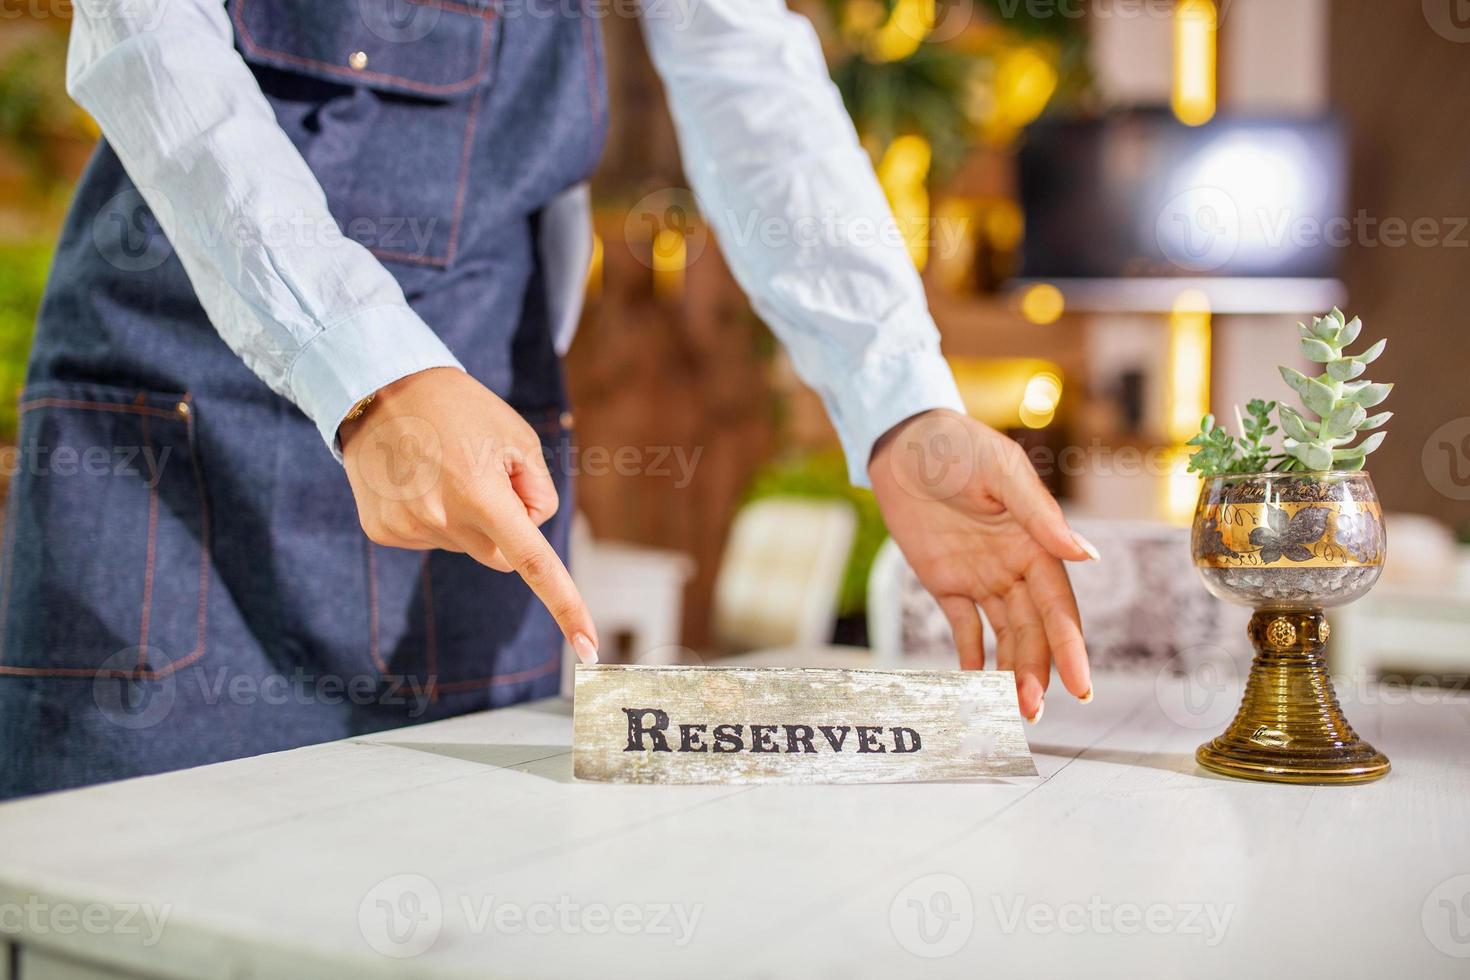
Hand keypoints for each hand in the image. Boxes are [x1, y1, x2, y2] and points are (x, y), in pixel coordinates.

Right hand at [340, 367, 598, 662]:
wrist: (377, 388)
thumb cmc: (461, 410)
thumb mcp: (518, 439)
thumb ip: (538, 493)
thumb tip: (528, 533)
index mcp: (482, 494)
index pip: (533, 561)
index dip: (565, 605)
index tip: (588, 647)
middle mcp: (442, 519)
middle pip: (500, 556)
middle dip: (504, 529)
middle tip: (483, 476)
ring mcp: (407, 529)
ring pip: (462, 546)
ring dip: (464, 518)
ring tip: (442, 469)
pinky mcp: (383, 532)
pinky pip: (429, 539)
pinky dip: (432, 517)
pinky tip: (416, 481)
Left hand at [868, 409, 1096, 720]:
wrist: (905, 441)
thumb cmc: (959, 446)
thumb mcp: (1002, 473)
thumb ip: (1040, 516)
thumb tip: (1085, 557)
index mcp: (1036, 544)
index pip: (1059, 606)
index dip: (1071, 647)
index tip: (1081, 685)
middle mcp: (1015, 566)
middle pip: (1034, 630)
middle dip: (1039, 671)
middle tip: (1034, 711)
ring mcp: (982, 577)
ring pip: (1005, 636)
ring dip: (1012, 672)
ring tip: (1012, 709)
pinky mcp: (947, 582)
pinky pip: (964, 628)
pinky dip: (970, 657)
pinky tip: (975, 686)